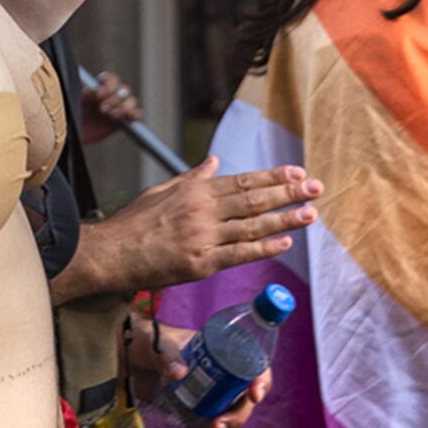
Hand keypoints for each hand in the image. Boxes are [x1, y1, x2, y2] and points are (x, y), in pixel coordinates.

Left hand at [81, 69, 142, 145]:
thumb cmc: (72, 113)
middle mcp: (112, 95)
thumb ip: (86, 94)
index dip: (108, 85)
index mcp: (100, 86)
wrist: (74, 133)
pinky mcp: (124, 121)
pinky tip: (130, 118)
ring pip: (131, 101)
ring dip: (124, 107)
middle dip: (114, 99)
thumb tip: (95, 90)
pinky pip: (136, 115)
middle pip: (123, 90)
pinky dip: (135, 115)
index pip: (111, 79)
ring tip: (112, 116)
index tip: (98, 95)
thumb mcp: (77, 101)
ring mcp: (119, 107)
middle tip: (102, 109)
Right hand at [110, 156, 320, 288]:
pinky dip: (263, 247)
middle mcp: (203, 211)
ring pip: (252, 226)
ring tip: (309, 213)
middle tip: (314, 188)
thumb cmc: (134, 223)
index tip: (296, 172)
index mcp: (195, 190)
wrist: (112, 253)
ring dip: (284, 219)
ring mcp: (204, 238)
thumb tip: (215, 162)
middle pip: (253, 199)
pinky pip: (239, 254)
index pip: (243, 181)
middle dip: (287, 193)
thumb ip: (193, 178)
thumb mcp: (163, 190)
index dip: (272, 177)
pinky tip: (284, 242)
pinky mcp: (201, 264)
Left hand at [124, 319, 274, 427]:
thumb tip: (180, 373)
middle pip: (241, 406)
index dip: (261, 381)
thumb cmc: (149, 340)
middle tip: (214, 426)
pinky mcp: (191, 417)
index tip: (254, 395)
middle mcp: (220, 381)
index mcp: (222, 357)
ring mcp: (207, 402)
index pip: (253, 367)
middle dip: (232, 420)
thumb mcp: (159, 344)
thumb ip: (169, 357)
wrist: (128, 355)